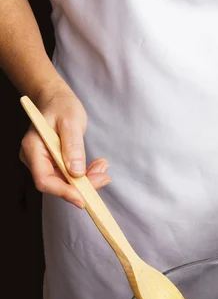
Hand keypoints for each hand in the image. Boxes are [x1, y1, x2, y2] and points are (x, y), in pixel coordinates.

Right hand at [20, 82, 110, 207]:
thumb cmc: (61, 105)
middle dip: (82, 186)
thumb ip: (73, 146)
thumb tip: (76, 172)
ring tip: (102, 167)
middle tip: (103, 177)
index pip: (44, 179)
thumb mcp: (71, 122)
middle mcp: (35, 159)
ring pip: (66, 182)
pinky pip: (70, 176)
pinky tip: (98, 166)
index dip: (63, 192)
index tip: (83, 198)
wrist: (58, 99)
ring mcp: (44, 162)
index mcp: (33, 148)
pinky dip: (86, 174)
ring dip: (87, 180)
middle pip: (56, 184)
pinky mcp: (54, 164)